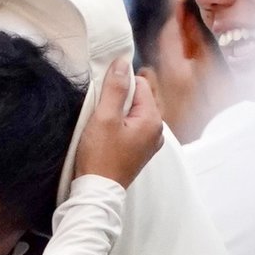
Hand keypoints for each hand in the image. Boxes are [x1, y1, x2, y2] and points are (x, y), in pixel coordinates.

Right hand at [74, 58, 163, 188]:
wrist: (97, 191)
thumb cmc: (100, 157)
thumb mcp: (104, 117)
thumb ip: (115, 87)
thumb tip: (122, 62)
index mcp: (152, 120)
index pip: (139, 84)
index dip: (119, 86)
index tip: (103, 98)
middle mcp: (157, 131)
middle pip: (138, 99)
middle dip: (118, 101)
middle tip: (101, 116)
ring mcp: (149, 143)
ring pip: (133, 114)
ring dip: (117, 115)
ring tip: (102, 129)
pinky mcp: (140, 152)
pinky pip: (131, 129)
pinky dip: (119, 128)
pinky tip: (107, 138)